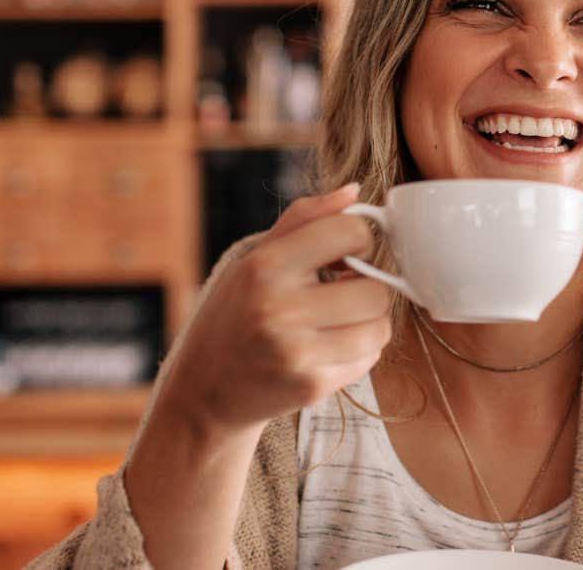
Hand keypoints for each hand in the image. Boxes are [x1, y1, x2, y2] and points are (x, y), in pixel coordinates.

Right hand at [156, 183, 392, 436]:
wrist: (202, 390)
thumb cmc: (233, 315)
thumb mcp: (253, 259)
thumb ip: (304, 219)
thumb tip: (355, 191)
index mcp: (265, 267)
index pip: (349, 231)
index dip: (358, 239)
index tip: (344, 254)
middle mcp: (280, 309)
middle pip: (375, 289)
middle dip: (367, 287)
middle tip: (344, 291)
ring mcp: (297, 352)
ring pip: (380, 328)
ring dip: (368, 323)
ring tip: (339, 321)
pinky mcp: (311, 386)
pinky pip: (368, 359)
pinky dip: (358, 352)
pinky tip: (329, 348)